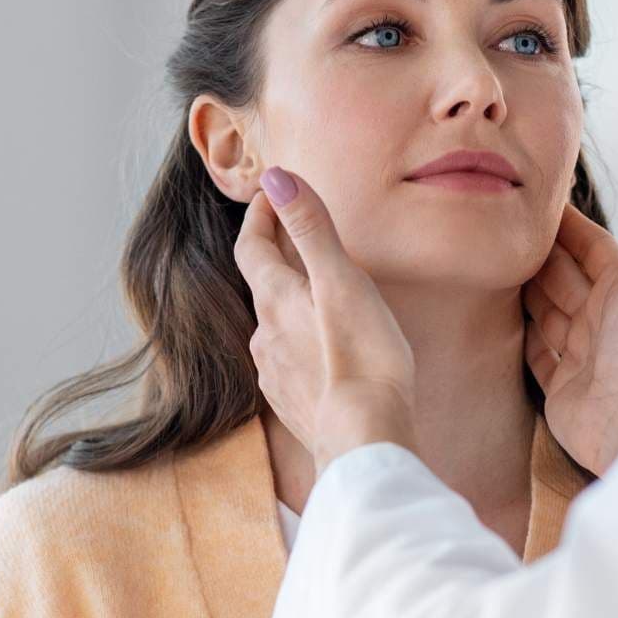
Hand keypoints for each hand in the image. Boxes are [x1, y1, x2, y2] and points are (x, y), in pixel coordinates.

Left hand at [235, 167, 415, 471]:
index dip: (261, 217)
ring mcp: (275, 373)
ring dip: (295, 306)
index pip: (253, 247)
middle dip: (281, 259)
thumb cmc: (362, 358)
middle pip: (264, 286)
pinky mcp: (293, 405)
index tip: (274, 194)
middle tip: (303, 239)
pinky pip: (291, 363)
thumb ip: (310, 228)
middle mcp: (264, 334)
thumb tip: (276, 176)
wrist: (365, 441)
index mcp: (275, 299)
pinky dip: (305, 345)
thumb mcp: (341, 281)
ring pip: (277, 326)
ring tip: (325, 298)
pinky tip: (328, 353)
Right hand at [523, 180, 617, 474]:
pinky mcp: (561, 386)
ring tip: (490, 263)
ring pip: (546, 313)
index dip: (568, 224)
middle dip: (538, 254)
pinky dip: (519, 336)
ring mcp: (582, 354)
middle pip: (564, 277)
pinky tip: (498, 318)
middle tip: (500, 227)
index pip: (593, 247)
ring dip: (524, 291)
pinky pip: (535, 354)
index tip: (535, 201)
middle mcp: (605, 320)